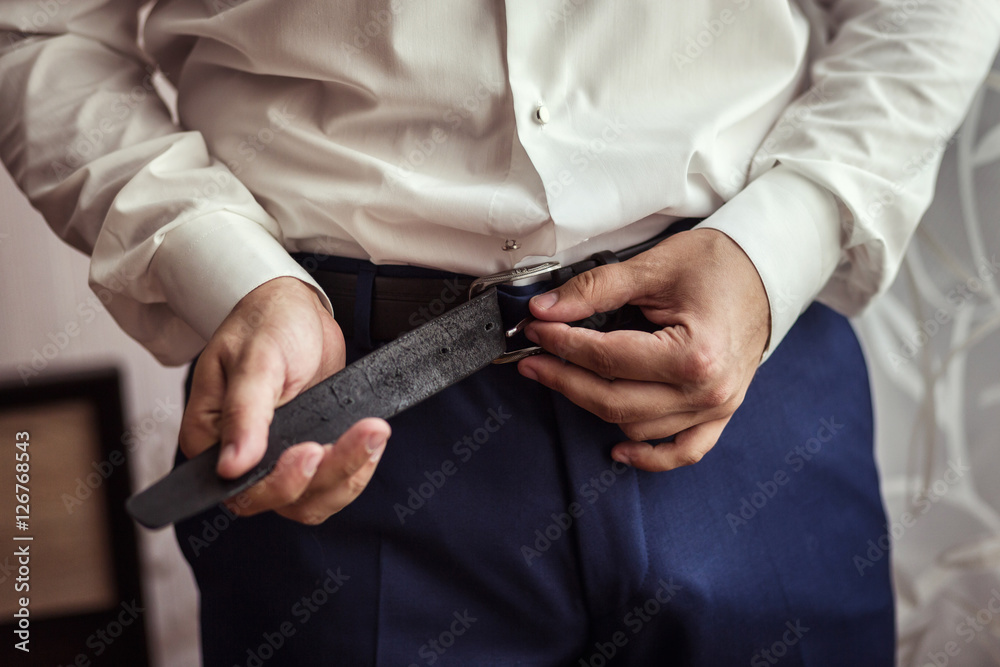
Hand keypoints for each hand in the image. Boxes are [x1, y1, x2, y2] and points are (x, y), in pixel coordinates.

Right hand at [178, 276, 390, 524]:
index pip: (241, 489)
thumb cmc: (266, 323)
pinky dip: (357, 468)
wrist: (296, 309)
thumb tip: (232, 465)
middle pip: (284, 498)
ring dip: (350, 473)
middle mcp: (241, 457)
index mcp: (210, 438)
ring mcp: (276, 459)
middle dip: (329, 472)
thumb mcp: (256, 360)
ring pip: (313, 499)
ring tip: (374, 433)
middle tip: (363, 433)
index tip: (309, 451)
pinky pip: (332, 483)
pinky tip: (371, 441)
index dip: (279, 482)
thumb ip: (244, 412)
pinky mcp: (307, 453)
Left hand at [518, 229, 769, 471]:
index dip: (562, 344)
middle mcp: (706, 390)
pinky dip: (649, 457)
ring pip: (636, 426)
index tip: (534, 330)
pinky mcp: (720, 413)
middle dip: (563, 378)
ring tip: (566, 377)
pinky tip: (616, 450)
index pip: (607, 357)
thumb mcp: (653, 267)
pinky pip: (682, 451)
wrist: (767, 272)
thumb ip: (596, 290)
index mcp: (693, 354)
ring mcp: (716, 407)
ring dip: (594, 406)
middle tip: (531, 358)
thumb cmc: (717, 265)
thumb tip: (545, 310)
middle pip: (614, 400)